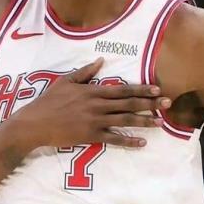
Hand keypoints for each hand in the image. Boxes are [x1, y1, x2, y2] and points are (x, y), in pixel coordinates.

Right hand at [13, 58, 170, 147]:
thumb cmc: (49, 101)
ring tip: (160, 122)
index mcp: (92, 91)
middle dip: (150, 104)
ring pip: (125, 121)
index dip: (141, 90)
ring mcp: (95, 122)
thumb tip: (101, 60)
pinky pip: (113, 139)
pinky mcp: (90, 137)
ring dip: (144, 122)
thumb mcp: (66, 81)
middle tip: (168, 104)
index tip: (157, 89)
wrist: (35, 123)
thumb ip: (85, 72)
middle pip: (128, 104)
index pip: (122, 90)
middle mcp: (97, 106)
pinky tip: (141, 143)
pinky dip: (128, 141)